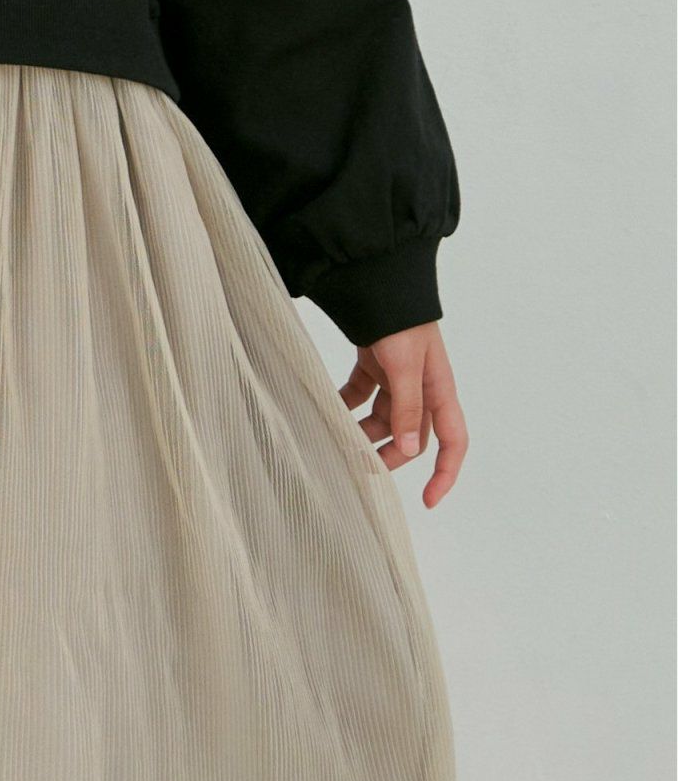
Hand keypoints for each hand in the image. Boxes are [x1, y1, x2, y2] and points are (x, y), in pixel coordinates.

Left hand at [340, 322, 468, 508]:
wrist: (380, 279)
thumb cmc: (400, 320)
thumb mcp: (404, 366)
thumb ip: (407, 409)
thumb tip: (409, 451)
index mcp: (439, 389)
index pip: (453, 441)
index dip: (445, 473)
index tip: (427, 501)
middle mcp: (422, 387)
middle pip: (410, 437)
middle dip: (387, 455)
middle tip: (356, 467)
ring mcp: (398, 378)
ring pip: (382, 421)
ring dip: (361, 434)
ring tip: (335, 441)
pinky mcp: (375, 366)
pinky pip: (361, 397)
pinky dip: (346, 407)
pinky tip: (327, 412)